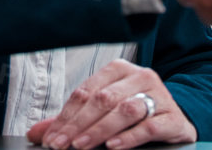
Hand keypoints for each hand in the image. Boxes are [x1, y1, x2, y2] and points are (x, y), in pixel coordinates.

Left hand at [26, 59, 193, 149]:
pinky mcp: (172, 117)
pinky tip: (114, 146)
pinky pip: (149, 126)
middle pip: (104, 100)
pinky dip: (129, 137)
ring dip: (100, 130)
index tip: (51, 138)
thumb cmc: (135, 112)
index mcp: (119, 70)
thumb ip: (71, 121)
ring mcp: (159, 96)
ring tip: (81, 146)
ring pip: (125, 110)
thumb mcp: (103, 111)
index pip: (87, 91)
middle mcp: (140, 77)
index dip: (66, 116)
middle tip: (62, 145)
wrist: (175, 119)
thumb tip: (35, 133)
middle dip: (79, 125)